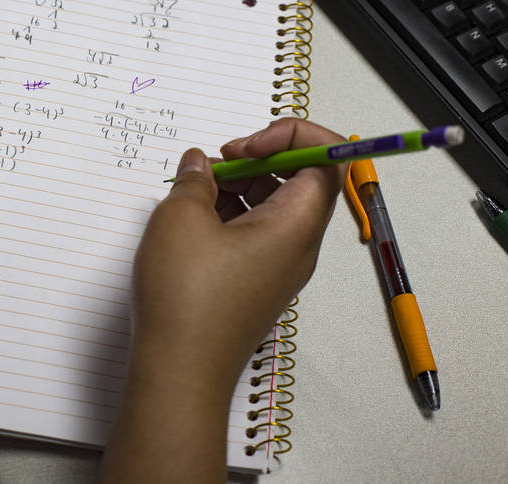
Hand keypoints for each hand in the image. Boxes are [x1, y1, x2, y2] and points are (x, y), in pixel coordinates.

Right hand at [132, 117, 345, 380]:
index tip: (246, 144)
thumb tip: (199, 165)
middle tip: (214, 165)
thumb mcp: (181, 218)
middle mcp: (298, 246)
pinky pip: (254, 233)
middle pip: (299, 180)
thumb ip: (194, 179)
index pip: (328, 160)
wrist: (180, 370)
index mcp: (296, 225)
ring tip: (193, 194)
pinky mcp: (254, 282)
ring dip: (237, 187)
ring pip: (272, 206)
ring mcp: (277, 267)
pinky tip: (191, 221)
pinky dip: (228, 215)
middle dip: (256, 160)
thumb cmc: (187, 299)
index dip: (291, 136)